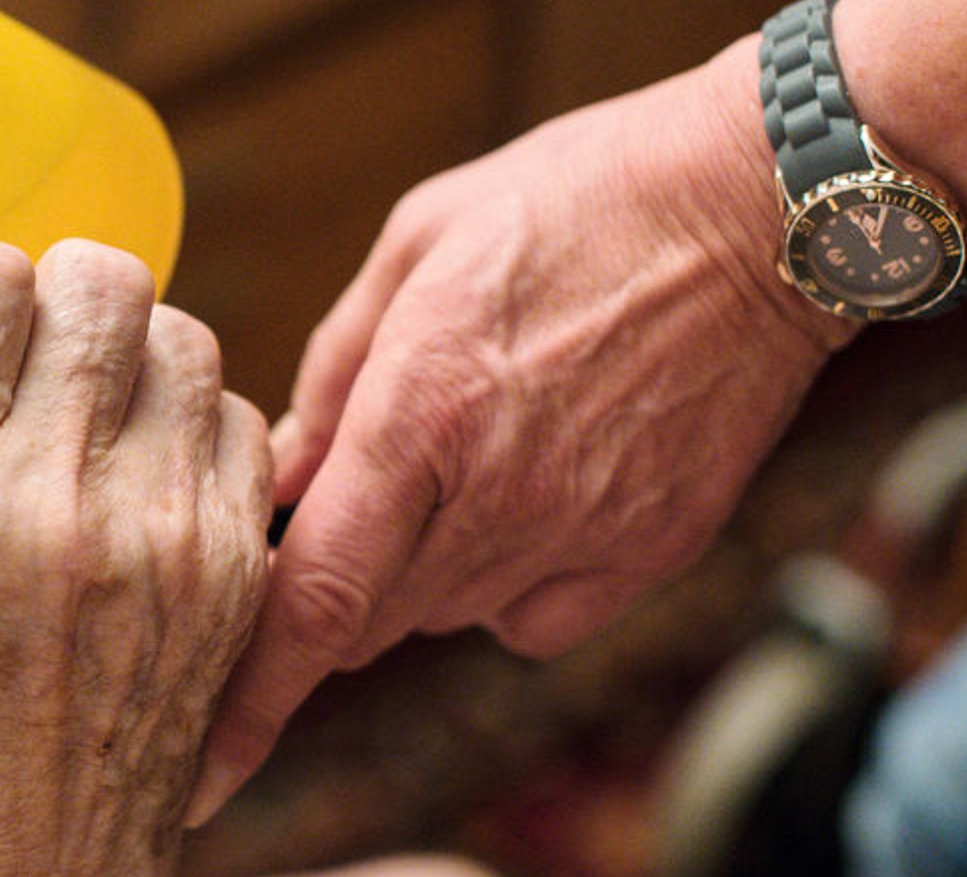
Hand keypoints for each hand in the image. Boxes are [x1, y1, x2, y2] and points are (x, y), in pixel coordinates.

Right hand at [0, 233, 272, 876]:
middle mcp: (52, 502)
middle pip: (97, 278)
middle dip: (48, 301)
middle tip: (23, 361)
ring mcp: (162, 537)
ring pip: (182, 334)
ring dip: (126, 356)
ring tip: (84, 416)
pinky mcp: (234, 574)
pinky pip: (241, 420)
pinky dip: (188, 427)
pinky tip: (139, 478)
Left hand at [189, 40, 857, 823]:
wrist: (762, 207)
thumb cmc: (575, 199)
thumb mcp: (419, 243)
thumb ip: (332, 372)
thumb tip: (278, 476)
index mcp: (419, 413)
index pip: (315, 596)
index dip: (250, 694)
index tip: (205, 767)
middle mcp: (495, 496)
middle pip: (368, 618)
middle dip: (327, 582)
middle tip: (338, 496)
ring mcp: (580, 535)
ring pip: (443, 616)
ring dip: (412, 570)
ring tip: (452, 454)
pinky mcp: (649, 553)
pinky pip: (531, 622)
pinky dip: (502, 586)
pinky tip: (523, 495)